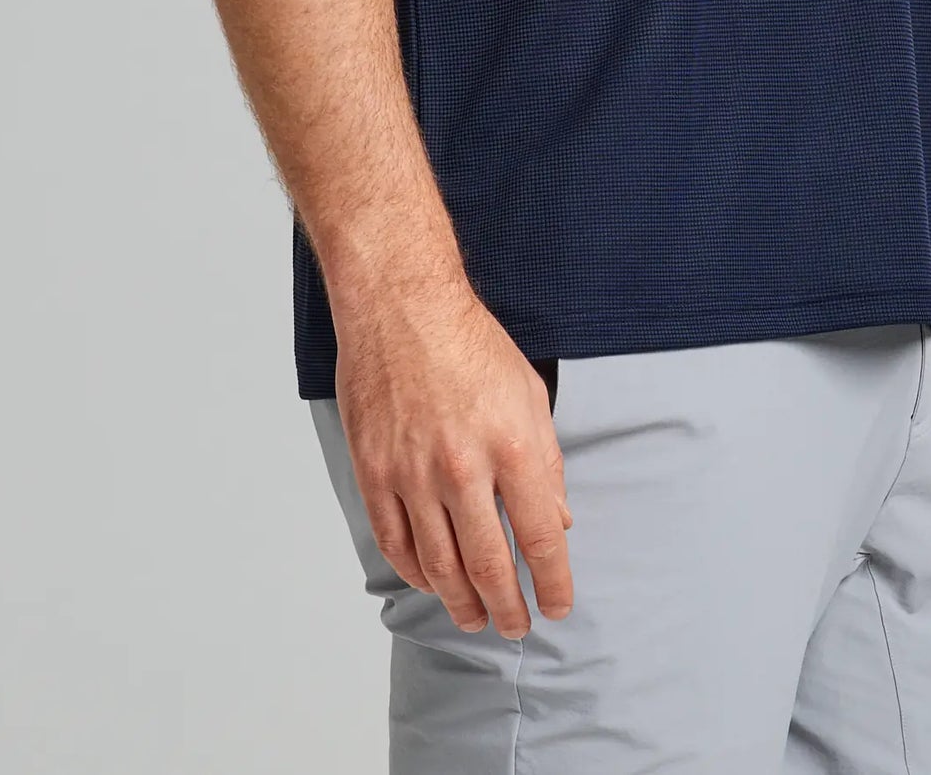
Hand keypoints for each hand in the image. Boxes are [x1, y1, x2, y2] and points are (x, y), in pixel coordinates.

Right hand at [332, 276, 574, 633]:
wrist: (400, 305)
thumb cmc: (468, 343)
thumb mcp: (529, 394)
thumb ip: (546, 462)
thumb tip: (556, 521)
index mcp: (511, 445)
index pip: (539, 537)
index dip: (552, 583)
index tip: (557, 606)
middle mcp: (462, 467)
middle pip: (489, 565)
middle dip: (507, 607)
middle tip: (515, 626)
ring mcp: (412, 473)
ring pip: (439, 565)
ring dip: (460, 602)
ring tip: (476, 617)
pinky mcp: (374, 471)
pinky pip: (395, 542)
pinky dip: (415, 572)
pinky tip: (431, 581)